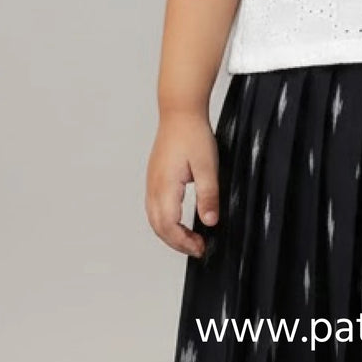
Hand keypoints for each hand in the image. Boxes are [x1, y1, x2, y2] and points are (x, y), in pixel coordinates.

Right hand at [145, 109, 219, 257]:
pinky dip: (166, 222)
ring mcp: (151, 183)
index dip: (183, 242)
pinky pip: (154, 208)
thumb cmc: (193, 135)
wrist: (180, 112)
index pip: (168, 226)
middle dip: (177, 243)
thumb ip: (208, 195)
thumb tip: (210, 221)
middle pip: (158, 227)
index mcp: (165, 186)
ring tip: (191, 239)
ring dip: (170, 234)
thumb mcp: (208, 166)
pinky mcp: (155, 179)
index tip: (201, 248)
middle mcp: (153, 187)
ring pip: (154, 219)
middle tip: (198, 248)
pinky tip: (180, 222)